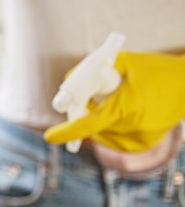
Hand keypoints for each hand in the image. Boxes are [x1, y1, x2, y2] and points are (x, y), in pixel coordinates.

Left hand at [44, 51, 184, 151]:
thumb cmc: (157, 70)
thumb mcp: (125, 62)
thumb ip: (94, 70)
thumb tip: (70, 80)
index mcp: (127, 107)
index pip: (89, 124)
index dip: (67, 132)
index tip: (49, 137)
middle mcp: (132, 128)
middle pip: (92, 126)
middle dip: (84, 113)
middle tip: (88, 98)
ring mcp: (137, 140)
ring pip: (100, 132)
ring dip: (98, 119)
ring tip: (118, 100)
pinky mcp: (141, 145)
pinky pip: (112, 137)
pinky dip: (110, 125)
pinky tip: (126, 111)